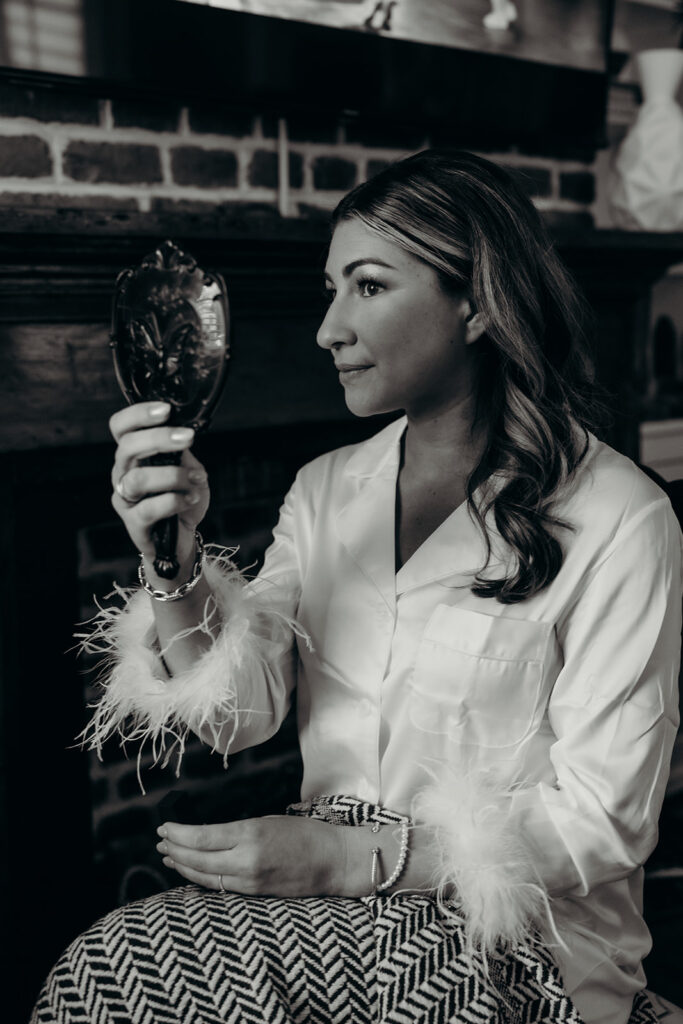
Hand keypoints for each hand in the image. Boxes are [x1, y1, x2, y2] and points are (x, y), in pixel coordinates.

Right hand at [109, 402, 209, 562]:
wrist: (181, 538)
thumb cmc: (182, 499)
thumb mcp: (187, 468)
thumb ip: (181, 451)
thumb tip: (185, 431)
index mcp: (133, 455)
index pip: (121, 427)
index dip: (138, 414)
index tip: (166, 410)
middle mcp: (122, 473)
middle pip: (126, 447)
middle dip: (159, 438)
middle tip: (188, 438)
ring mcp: (124, 499)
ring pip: (138, 479)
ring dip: (173, 476)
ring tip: (196, 480)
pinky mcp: (134, 523)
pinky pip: (150, 508)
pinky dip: (176, 500)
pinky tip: (191, 499)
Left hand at [156, 816, 346, 897]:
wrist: (334, 862)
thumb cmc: (305, 834)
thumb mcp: (268, 821)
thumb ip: (237, 832)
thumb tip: (207, 835)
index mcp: (251, 834)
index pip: (202, 837)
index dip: (178, 834)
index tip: (164, 827)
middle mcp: (247, 860)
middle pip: (198, 859)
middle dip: (175, 850)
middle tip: (161, 842)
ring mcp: (250, 880)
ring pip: (205, 877)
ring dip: (184, 866)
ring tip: (169, 856)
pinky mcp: (255, 894)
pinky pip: (220, 887)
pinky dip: (202, 878)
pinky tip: (193, 871)